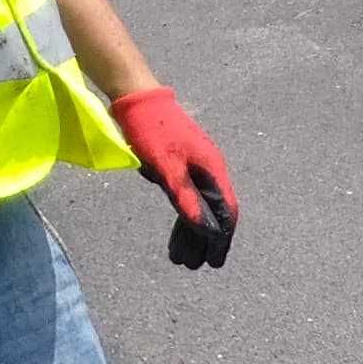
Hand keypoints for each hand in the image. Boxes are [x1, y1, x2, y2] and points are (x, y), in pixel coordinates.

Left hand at [111, 85, 239, 268]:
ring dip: (190, 232)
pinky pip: (186, 197)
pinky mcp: (181, 165)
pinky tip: (177, 231)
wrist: (137, 97)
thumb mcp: (168, 166)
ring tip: (181, 257)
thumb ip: (186, 197)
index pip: (225, 211)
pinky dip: (182, 215)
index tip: (215, 262)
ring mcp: (195, 168)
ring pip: (198, 207)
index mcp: (212, 170)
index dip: (222, 239)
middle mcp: (208, 171)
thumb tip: (205, 230)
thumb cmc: (153, 129)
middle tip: (193, 266)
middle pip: (212, 213)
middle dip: (203, 241)